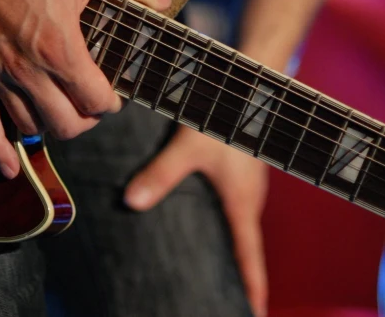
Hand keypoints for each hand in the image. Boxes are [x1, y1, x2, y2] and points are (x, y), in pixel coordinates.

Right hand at [0, 0, 170, 178]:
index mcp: (60, 48)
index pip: (95, 100)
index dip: (111, 103)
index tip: (115, 94)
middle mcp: (28, 71)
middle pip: (67, 124)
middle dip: (87, 120)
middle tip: (92, 105)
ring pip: (31, 127)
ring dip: (52, 127)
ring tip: (62, 113)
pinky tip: (8, 169)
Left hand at [125, 126, 268, 316]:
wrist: (249, 89)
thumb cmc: (224, 118)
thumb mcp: (189, 147)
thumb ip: (161, 174)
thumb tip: (130, 202)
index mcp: (241, 203)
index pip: (250, 256)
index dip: (252, 288)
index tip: (254, 314)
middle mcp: (248, 199)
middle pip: (245, 247)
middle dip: (238, 276)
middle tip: (226, 302)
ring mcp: (246, 186)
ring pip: (238, 227)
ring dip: (231, 250)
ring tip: (214, 272)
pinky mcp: (239, 173)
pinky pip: (233, 209)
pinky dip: (225, 226)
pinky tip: (205, 224)